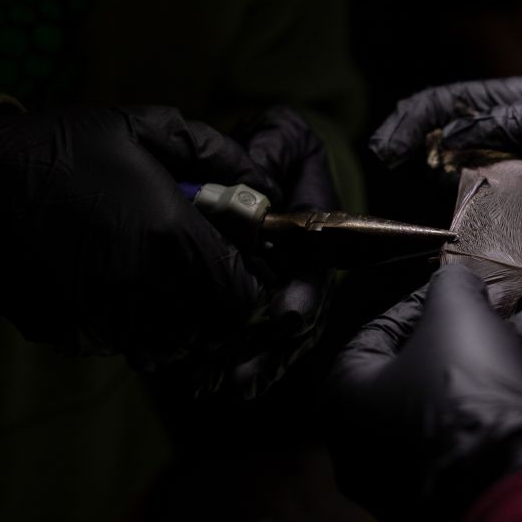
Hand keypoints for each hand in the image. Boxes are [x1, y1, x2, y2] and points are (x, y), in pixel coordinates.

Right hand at [0, 105, 276, 368]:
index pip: (244, 293)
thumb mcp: (142, 128)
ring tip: (168, 286)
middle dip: (221, 307)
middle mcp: (148, 288)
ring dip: (183, 323)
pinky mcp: (77, 334)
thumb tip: (260, 179)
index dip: (251, 283)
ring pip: (173, 346)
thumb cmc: (61, 150)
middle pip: (214, 328)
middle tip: (209, 278)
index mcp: (173, 238)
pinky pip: (127, 347)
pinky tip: (126, 295)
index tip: (242, 265)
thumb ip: (211, 151)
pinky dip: (139, 331)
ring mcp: (109, 318)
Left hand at [228, 105, 341, 395]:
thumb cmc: (274, 147)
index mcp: (319, 231)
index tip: (285, 320)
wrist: (255, 162)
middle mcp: (305, 265)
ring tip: (222, 385)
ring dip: (251, 363)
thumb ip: (274, 152)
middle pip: (298, 317)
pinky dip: (227, 357)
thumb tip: (259, 188)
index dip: (304, 296)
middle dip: (274, 350)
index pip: (317, 269)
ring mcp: (282, 285)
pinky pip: (247, 333)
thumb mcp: (281, 136)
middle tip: (245, 377)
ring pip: (274, 335)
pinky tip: (202, 379)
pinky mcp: (254, 297)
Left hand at [324, 265, 521, 521]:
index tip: (461, 285)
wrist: (511, 484)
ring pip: (444, 400)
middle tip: (498, 305)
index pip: (378, 331)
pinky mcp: (445, 499)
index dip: (425, 300)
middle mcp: (361, 445)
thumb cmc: (465, 393)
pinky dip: (489, 401)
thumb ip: (451, 285)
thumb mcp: (458, 313)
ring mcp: (401, 479)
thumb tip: (456, 278)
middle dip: (465, 328)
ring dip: (486, 356)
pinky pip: (462, 436)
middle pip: (416, 367)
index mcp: (343, 399)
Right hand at [371, 78, 521, 280]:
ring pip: (493, 215)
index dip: (419, 120)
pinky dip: (521, 261)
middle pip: (470, 165)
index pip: (464, 106)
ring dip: (491, 227)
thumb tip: (453, 133)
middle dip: (452, 182)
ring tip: (517, 233)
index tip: (386, 149)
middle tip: (449, 205)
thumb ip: (521, 124)